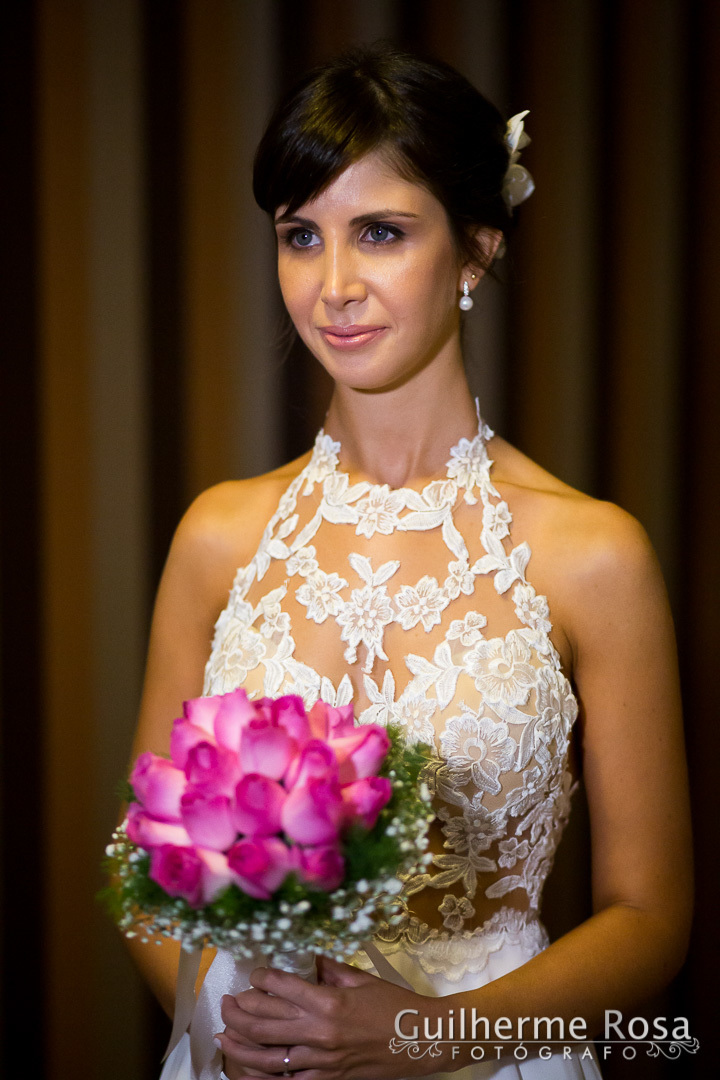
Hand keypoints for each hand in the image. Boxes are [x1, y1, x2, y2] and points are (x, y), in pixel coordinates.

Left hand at [216, 956, 448, 1079]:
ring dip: (239, 1044)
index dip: (260, 978)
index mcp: (329, 1001)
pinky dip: (262, 1075)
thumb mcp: (360, 978)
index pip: (280, 987)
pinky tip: (246, 1068)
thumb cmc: (393, 1005)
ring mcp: (322, 1060)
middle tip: (227, 1000)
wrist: (421, 1040)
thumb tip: (303, 957)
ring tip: (223, 1033)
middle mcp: (320, 1032)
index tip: (253, 973)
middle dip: (239, 1009)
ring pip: (267, 1056)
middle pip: (263, 1021)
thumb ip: (327, 968)